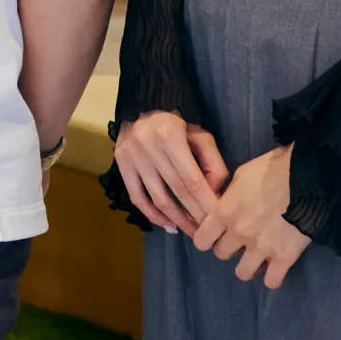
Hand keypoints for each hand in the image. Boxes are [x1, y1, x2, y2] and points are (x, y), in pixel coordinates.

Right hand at [112, 110, 230, 235]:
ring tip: (192, 233)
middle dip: (195, 215)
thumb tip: (214, 195)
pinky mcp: (121, 165)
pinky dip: (153, 215)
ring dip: (177, 219)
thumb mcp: (201, 136)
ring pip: (158, 198)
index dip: (206, 204)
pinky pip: (137, 197)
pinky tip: (168, 224)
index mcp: (171, 137)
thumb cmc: (178, 123)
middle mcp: (148, 147)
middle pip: (177, 191)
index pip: (192, 180)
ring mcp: (132, 158)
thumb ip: (213, 164)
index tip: (218, 222)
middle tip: (209, 233)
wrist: (142, 106)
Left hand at [193, 144, 311, 289]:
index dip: (206, 239)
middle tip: (240, 242)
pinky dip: (272, 277)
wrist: (305, 178)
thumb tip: (225, 208)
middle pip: (222, 255)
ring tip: (257, 257)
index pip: (201, 240)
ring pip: (243, 273)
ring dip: (248, 265)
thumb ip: (229, 196)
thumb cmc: (271, 170)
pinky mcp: (285, 257)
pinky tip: (275, 268)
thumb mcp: (240, 176)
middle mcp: (238, 233)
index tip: (214, 236)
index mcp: (224, 212)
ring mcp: (261, 248)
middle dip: (229, 248)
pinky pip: (272, 281)